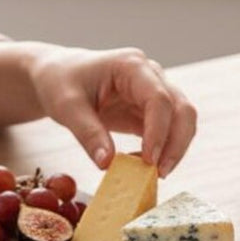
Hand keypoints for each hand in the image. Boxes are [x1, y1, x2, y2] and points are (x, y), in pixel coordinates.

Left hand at [28, 47, 196, 174]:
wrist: (57, 76)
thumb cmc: (60, 82)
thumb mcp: (66, 107)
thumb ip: (88, 133)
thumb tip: (107, 164)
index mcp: (131, 66)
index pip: (158, 98)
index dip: (158, 131)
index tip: (148, 160)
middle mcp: (150, 75)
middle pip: (181, 109)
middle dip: (176, 143)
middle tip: (159, 174)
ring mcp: (154, 92)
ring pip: (181, 121)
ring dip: (174, 149)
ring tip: (152, 175)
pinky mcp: (150, 111)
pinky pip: (167, 132)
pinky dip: (161, 150)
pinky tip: (141, 166)